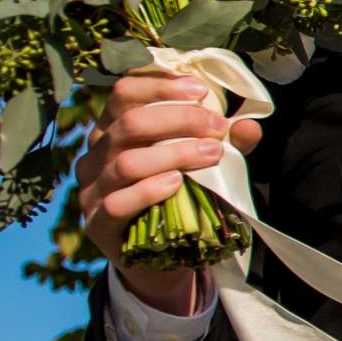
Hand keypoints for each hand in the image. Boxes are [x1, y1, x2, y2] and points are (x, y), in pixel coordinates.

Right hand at [73, 74, 261, 310]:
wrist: (160, 254)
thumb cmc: (180, 195)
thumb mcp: (203, 163)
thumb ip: (227, 143)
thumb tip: (250, 125)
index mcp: (113, 128)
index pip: (123, 92)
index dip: (159, 85)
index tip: (200, 90)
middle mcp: (96, 154)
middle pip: (129, 123)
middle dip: (179, 119)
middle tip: (217, 127)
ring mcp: (92, 189)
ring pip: (126, 162)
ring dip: (173, 154)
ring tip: (210, 153)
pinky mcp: (97, 224)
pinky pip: (117, 203)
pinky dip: (149, 191)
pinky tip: (176, 183)